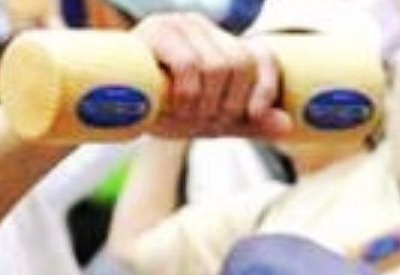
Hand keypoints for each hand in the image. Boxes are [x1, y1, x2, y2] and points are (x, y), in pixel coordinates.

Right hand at [134, 14, 292, 140]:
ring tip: (185, 115)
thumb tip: (287, 126)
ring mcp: (180, 24)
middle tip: (202, 120)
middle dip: (227, 103)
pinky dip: (188, 92)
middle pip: (240, 64)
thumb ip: (251, 122)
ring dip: (204, 102)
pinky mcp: (157, 30)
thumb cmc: (165, 109)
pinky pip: (189, 63)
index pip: (263, 56)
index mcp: (224, 43)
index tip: (252, 115)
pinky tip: (175, 104)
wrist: (112, 104)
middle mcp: (205, 27)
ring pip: (217, 66)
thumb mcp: (214, 120)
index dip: (266, 86)